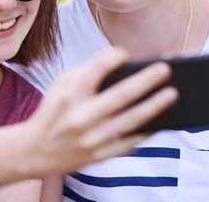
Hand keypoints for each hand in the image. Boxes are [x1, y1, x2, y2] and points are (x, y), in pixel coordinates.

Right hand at [24, 47, 177, 174]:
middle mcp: (80, 117)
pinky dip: (146, 131)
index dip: (112, 57)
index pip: (95, 70)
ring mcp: (91, 139)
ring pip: (129, 121)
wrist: (36, 151)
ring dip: (154, 106)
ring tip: (172, 93)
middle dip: (145, 81)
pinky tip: (161, 120)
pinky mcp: (99, 156)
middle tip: (165, 68)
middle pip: (119, 96)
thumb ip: (88, 71)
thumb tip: (122, 60)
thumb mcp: (61, 84)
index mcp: (69, 95)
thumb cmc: (54, 110)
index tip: (125, 52)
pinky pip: (128, 142)